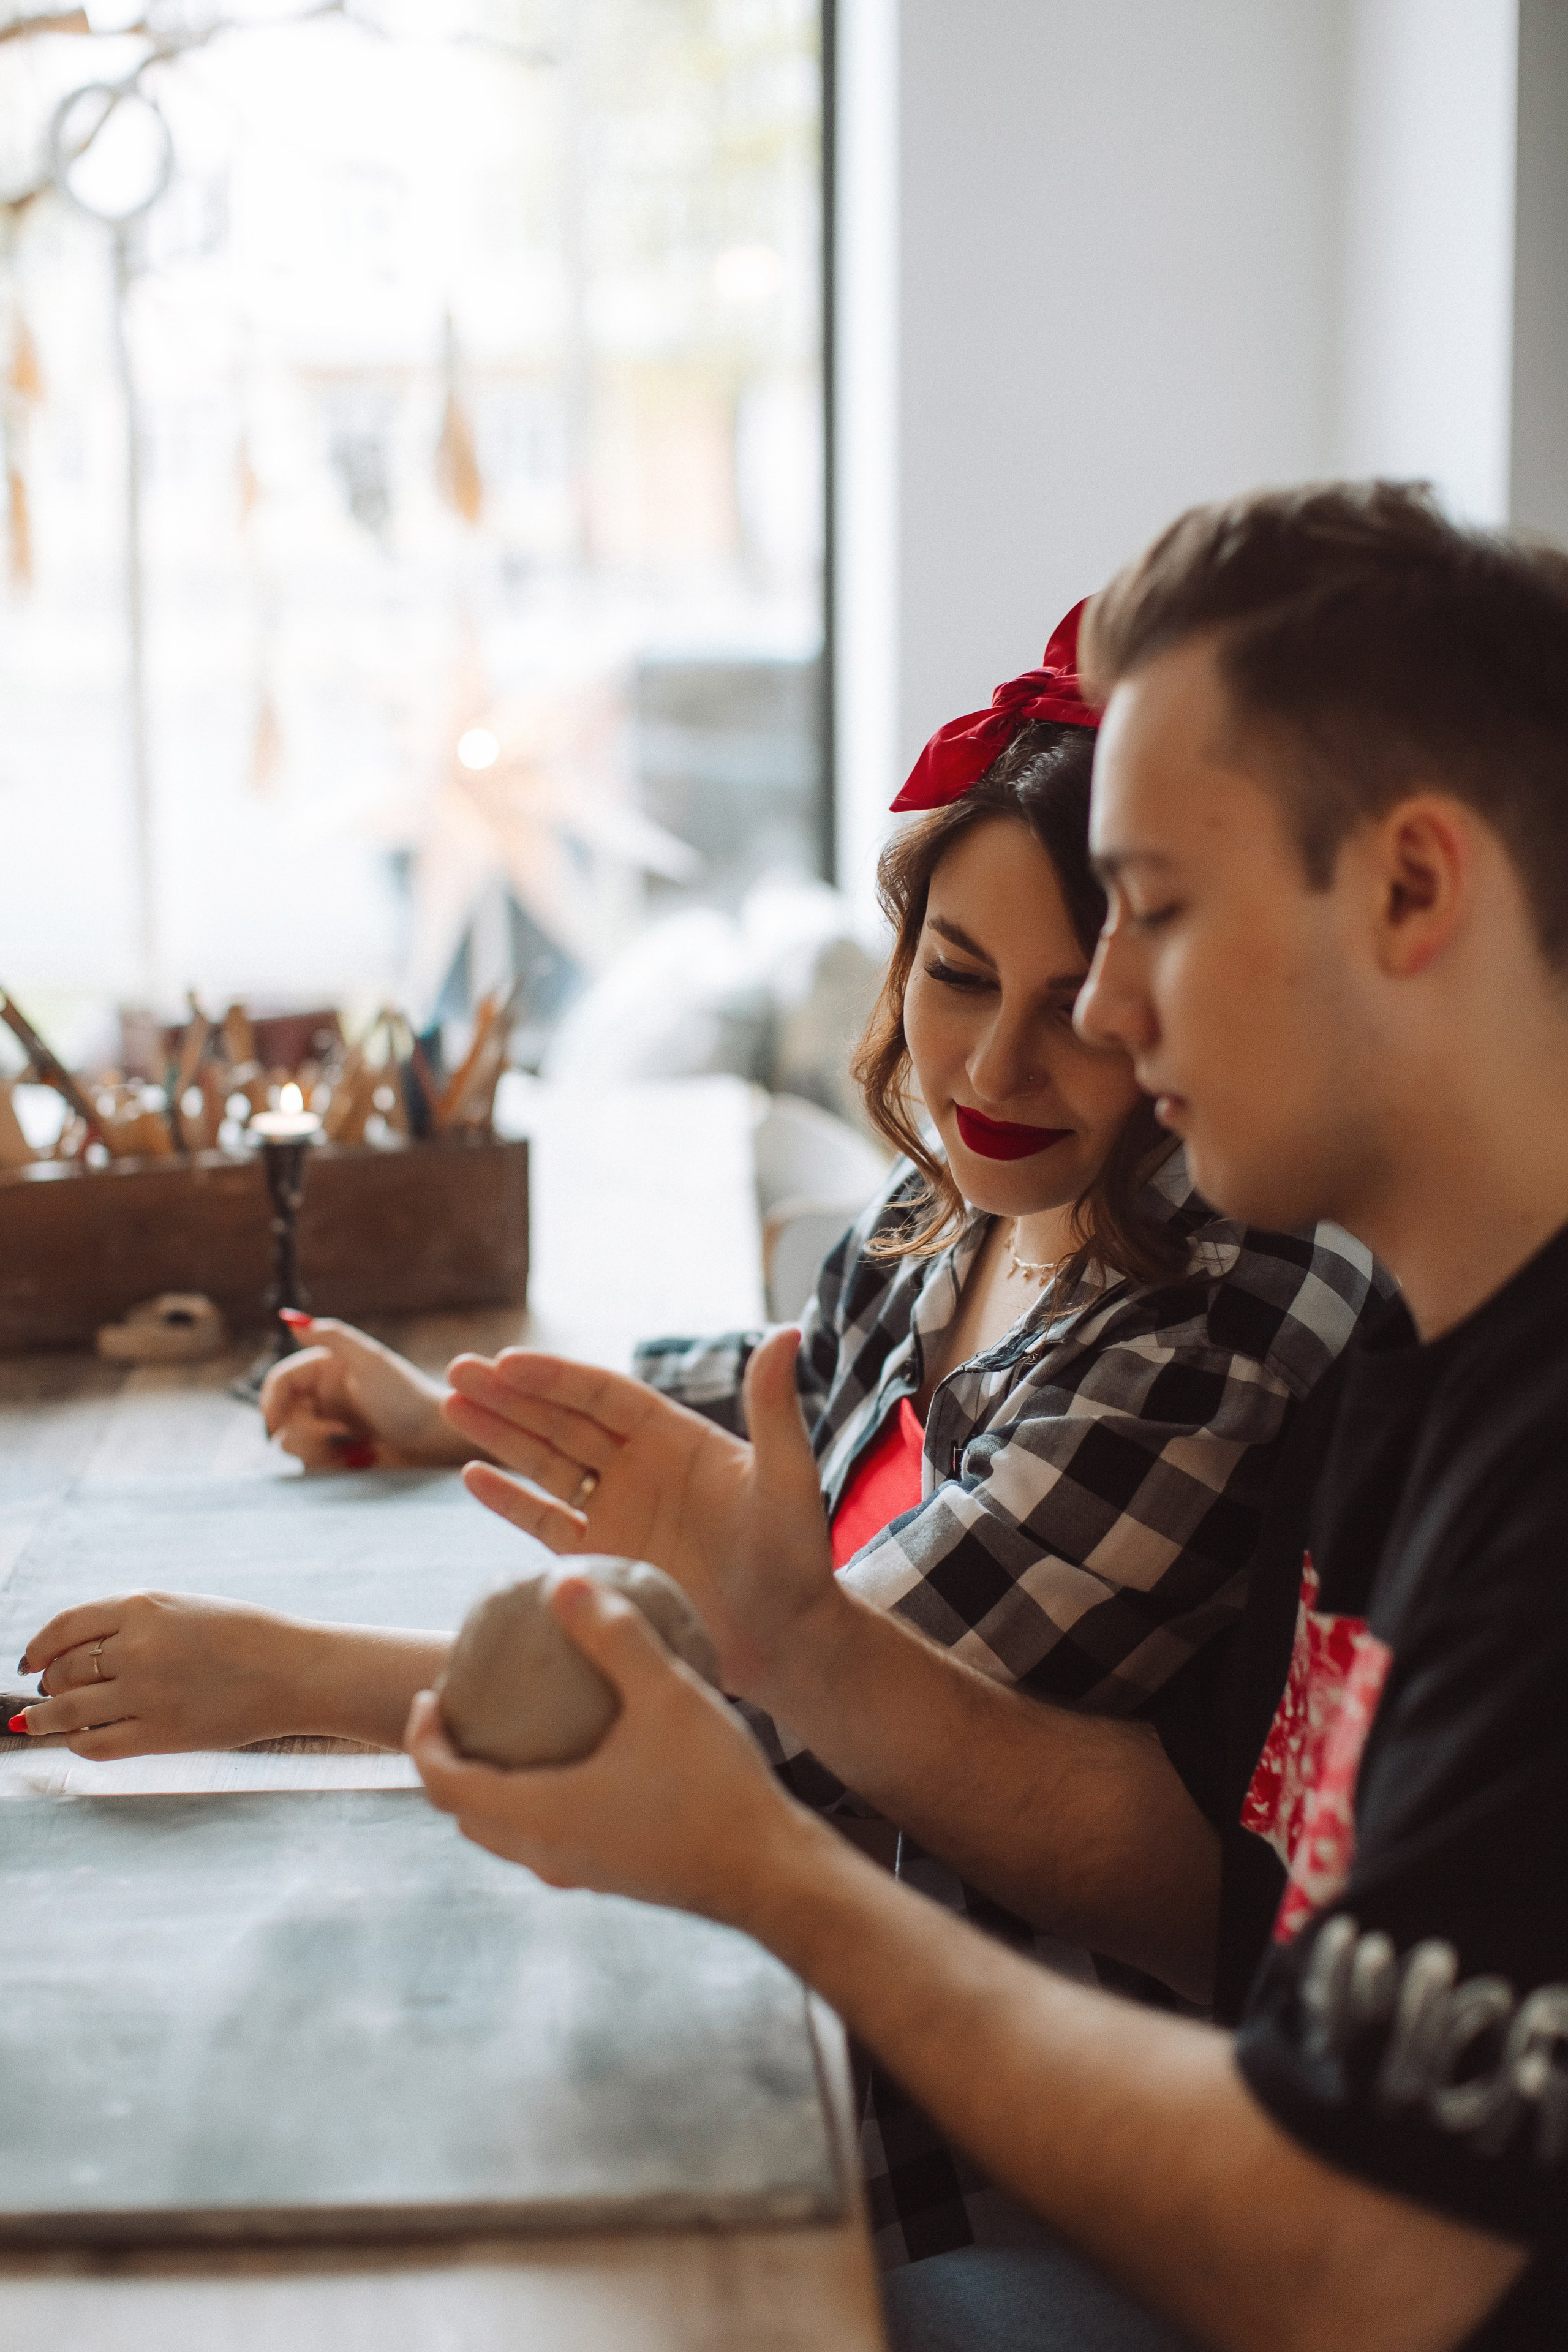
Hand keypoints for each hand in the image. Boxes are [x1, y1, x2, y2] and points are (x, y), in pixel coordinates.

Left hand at [15, 1592, 317, 1757]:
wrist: (294, 1670)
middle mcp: (138, 1648)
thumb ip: (131, 1625)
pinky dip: (77, 1741)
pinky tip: (78, 1738)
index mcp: (143, 1607)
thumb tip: (68, 1658)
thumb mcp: (183, 1610)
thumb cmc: (243, 1636)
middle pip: (64, 1671)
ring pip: (69, 1710)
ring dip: (44, 1717)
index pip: (64, 1627)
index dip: (38, 1646)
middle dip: (49, 1683)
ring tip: (36, 1720)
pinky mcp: (160, 1734)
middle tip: (49, 1691)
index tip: (29, 1660)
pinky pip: (96, 1743)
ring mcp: (147, 1694)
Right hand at [261, 1318, 467, 1471]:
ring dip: (319, 1451)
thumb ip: (331, 1336)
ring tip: (358, 1449)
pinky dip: (330, 1467)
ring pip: (293, 1445)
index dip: (271, 1403)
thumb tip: (287, 1317)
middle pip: (282, 1418)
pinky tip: (361, 1461)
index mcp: (326, 1369)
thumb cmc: (408, 1397)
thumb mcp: (371, 1362)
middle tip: (340, 1436)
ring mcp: (329, 1428)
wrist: (437, 1440)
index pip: (280, 1382)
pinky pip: (311, 1466)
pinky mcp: (337, 1455)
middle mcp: (323, 1397)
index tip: (275, 1426)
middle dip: (306, 1432)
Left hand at [407, 1576, 823, 1924]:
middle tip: (462, 1712)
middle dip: (448, 1764)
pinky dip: (533, 1802)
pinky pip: (545, 1840)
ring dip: (490, 1788)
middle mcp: (547, 1854)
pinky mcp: (611, 1877)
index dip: (422, 1739)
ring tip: (511, 1733)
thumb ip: (614, 1636)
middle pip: (466, 1815)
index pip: (444, 1782)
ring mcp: (579, 1873)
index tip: (427, 1696)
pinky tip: (579, 1762)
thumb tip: (564, 1580)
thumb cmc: (715, 1787)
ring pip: (506, 1834)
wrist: (771, 1874)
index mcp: (539, 1816)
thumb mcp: (667, 1695)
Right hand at [440, 1329, 844, 1700]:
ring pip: (546, 1463)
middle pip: (563, 1420)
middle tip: (457, 1371)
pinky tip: (472, 1474)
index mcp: (677, 1439)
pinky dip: (509, 1501)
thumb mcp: (787, 1480)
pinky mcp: (603, 1561)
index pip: (604, 1396)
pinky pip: (546, 1524)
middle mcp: (640, 1469)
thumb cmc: (796, 1557)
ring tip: (451, 1403)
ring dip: (500, 1433)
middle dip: (511, 1395)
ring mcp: (619, 1514)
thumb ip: (774, 1409)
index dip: (556, 1378)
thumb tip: (786, 1331)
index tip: (506, 1361)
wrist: (787, 1640)